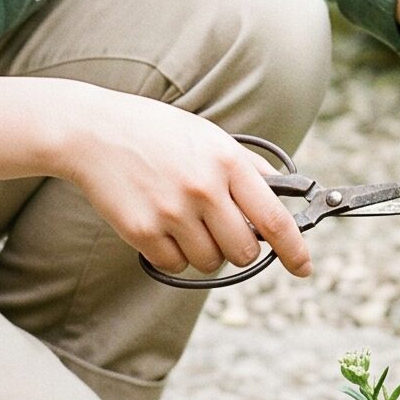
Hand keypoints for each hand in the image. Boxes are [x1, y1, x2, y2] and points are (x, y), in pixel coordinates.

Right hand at [54, 91, 310, 280]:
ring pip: (211, 262)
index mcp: (227, 162)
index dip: (294, 249)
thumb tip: (285, 196)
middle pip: (244, 251)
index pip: (274, 218)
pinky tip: (163, 225)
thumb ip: (249, 169)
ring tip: (187, 219)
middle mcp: (203, 189)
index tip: (304, 267)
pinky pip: (176, 265)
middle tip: (223, 227)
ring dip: (206, 251)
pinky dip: (175, 254)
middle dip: (240, 247)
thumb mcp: (211, 137)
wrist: (94, 131)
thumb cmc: (158, 133)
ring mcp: (171, 213)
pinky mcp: (141, 232)